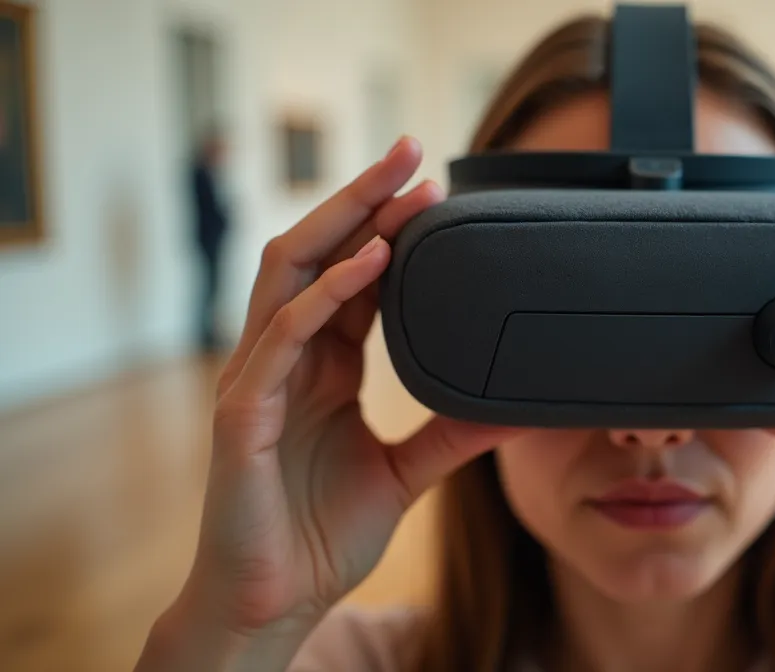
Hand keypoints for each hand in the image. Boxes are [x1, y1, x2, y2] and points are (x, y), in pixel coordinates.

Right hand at [138, 137, 523, 670]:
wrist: (275, 604)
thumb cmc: (322, 534)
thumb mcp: (408, 472)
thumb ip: (453, 431)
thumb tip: (517, 404)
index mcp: (320, 367)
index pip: (349, 276)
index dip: (387, 229)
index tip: (435, 190)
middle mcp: (285, 360)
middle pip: (316, 254)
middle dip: (361, 199)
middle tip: (411, 150)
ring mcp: (259, 381)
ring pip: (290, 275)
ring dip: (343, 223)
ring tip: (397, 186)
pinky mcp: (243, 416)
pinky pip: (281, 338)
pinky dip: (326, 295)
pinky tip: (372, 262)